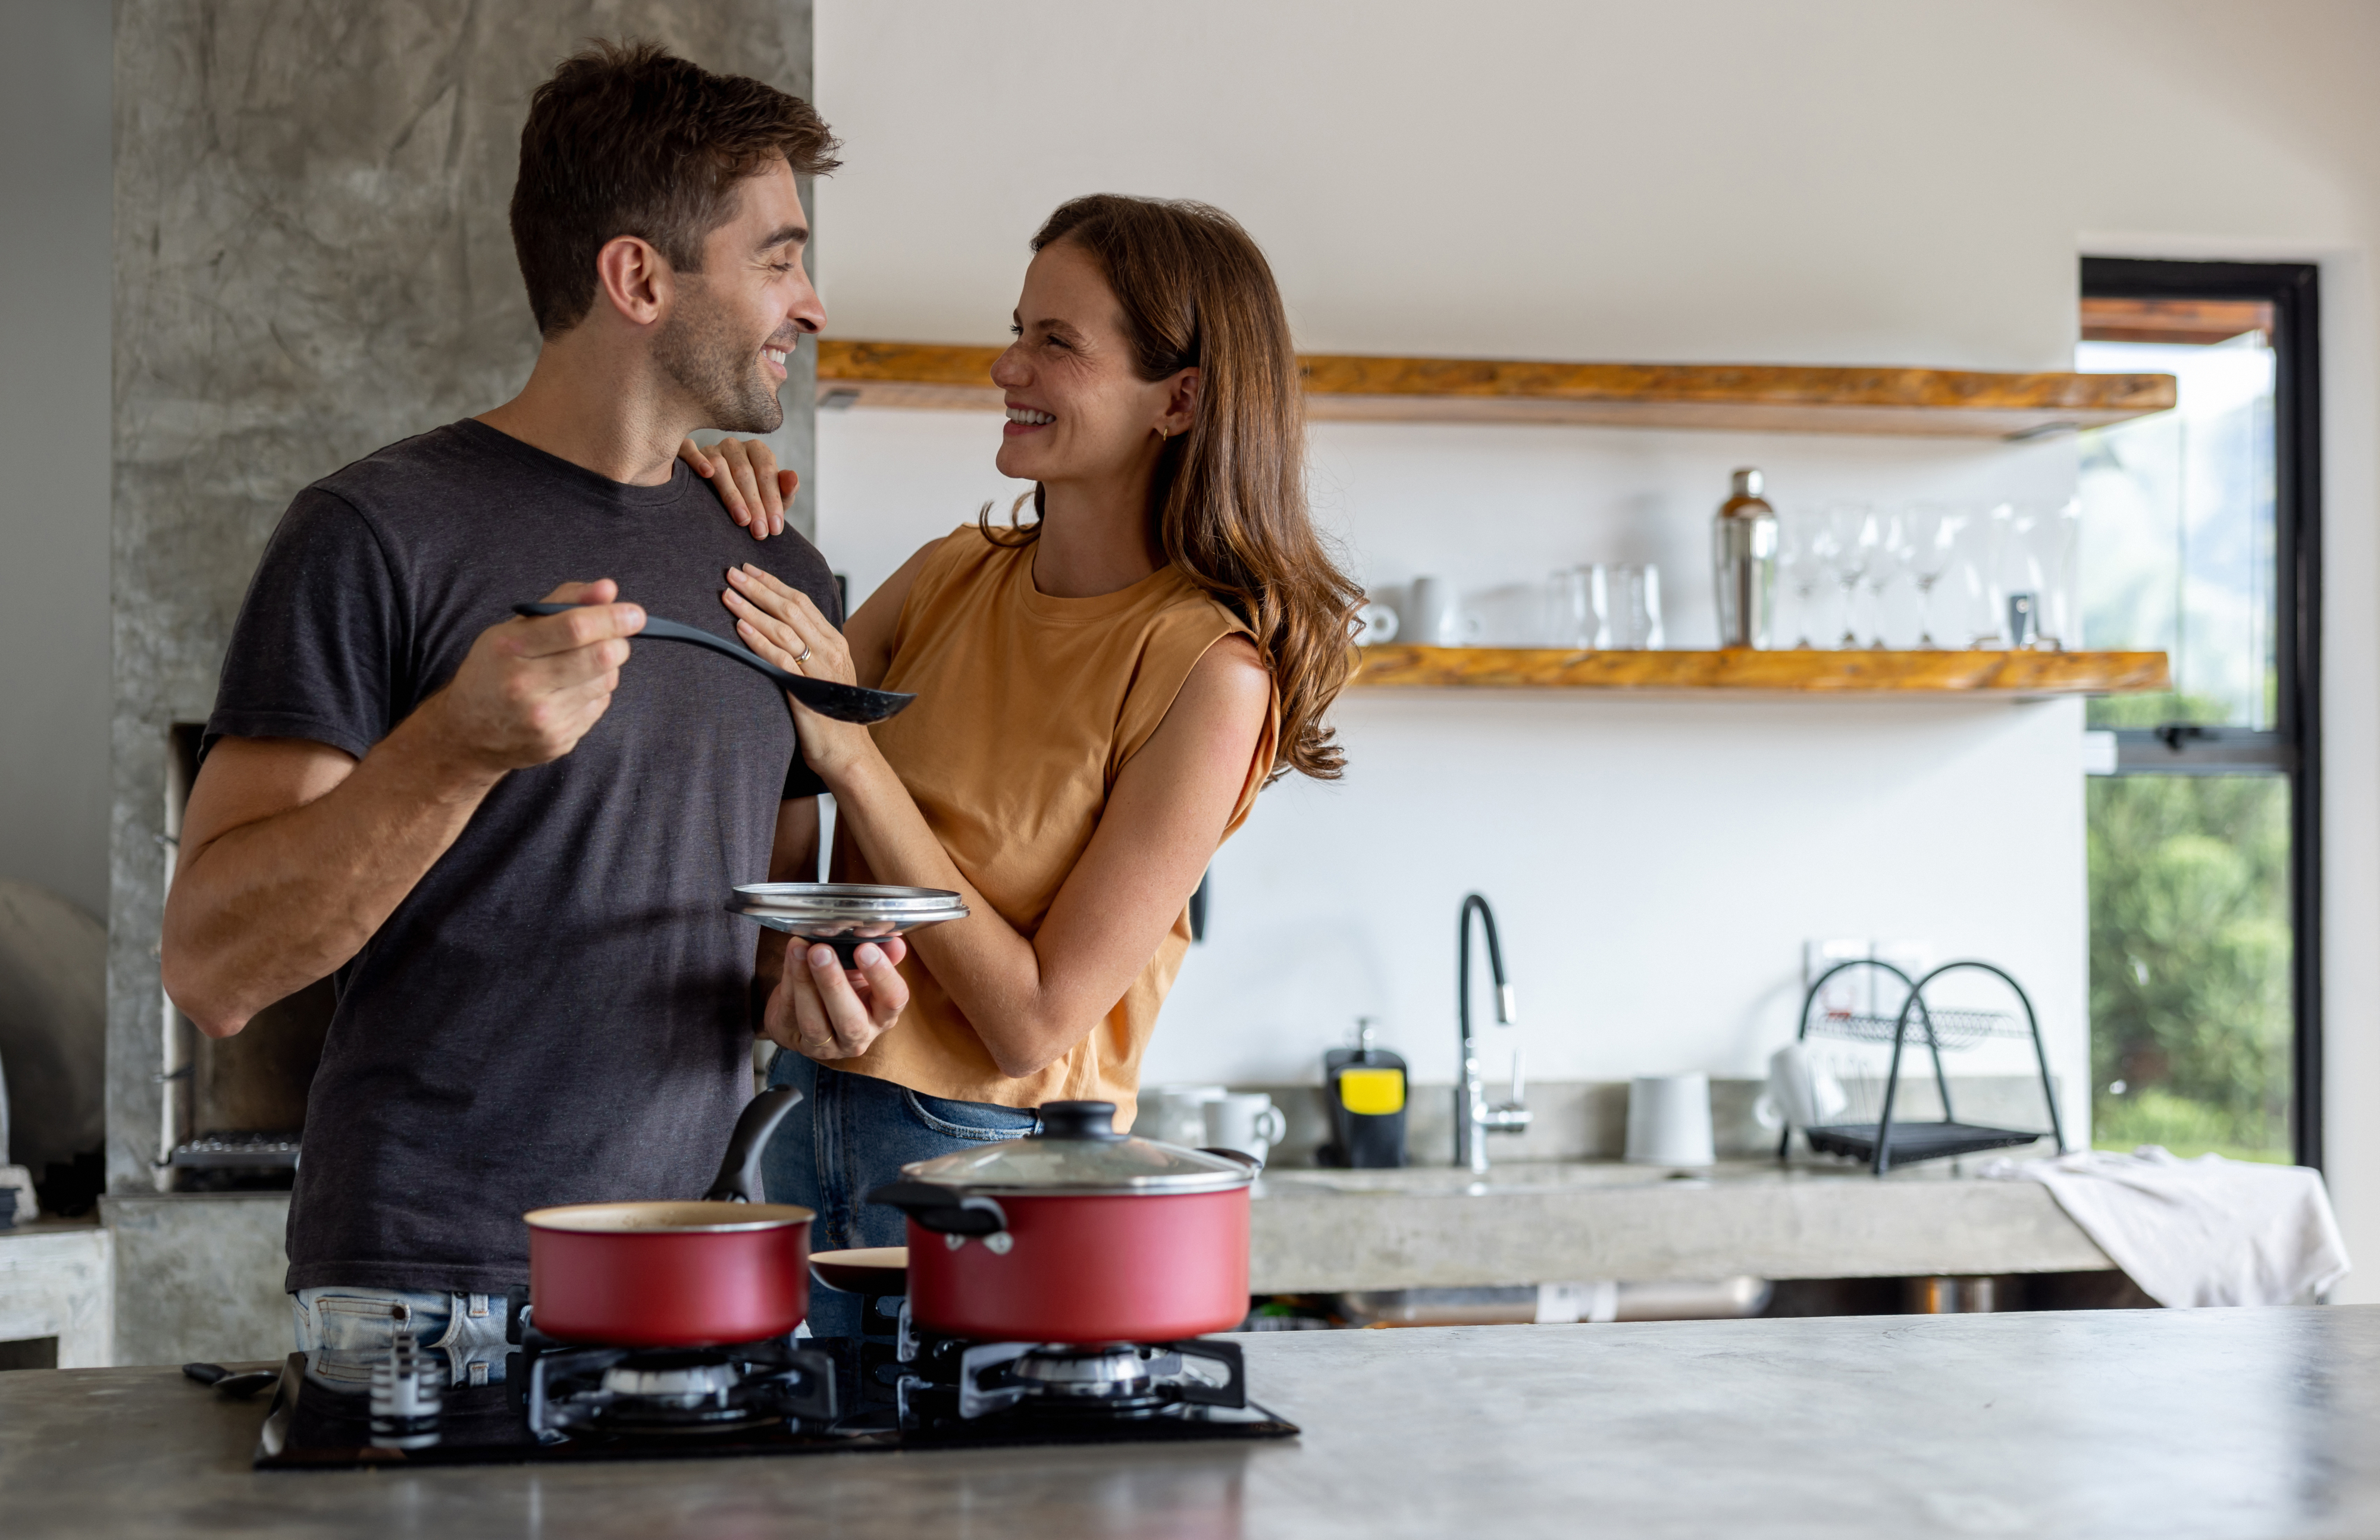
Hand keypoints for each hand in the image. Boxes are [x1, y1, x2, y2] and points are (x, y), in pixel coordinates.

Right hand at [417, 580, 643, 774]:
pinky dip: (595, 693)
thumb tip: (608, 589)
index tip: (635, 614)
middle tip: (615, 638)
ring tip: (580, 666)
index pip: (575, 628)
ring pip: (606, 682)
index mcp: (510, 647)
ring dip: (606, 669)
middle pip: (600, 656)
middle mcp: (524, 684)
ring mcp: (542, 717)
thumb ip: (562, 603)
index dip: (613, 618)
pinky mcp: (557, 741)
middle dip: (618, 642)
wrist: (467, 732)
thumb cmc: (494, 670)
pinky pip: (599, 706)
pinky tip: (571, 691)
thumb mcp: (515, 629)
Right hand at [680, 437, 795, 538]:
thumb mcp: (774, 498)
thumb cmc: (753, 500)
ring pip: (720, 466)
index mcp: (757, 451)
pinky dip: (697, 460)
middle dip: (755, 505)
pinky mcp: (687, 453)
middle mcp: (734, 446)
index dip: (772, 500)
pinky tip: (706, 474)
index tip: (775, 528)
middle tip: (760, 532)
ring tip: (742, 520)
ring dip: (731, 494)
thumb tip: (792, 477)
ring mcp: (710, 448)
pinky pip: (689, 450)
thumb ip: (786, 490)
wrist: (720, 503)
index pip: (767, 472)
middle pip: (744, 472)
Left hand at [721, 563, 872, 772]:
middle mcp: (830, 650)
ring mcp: (819, 670)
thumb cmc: (833, 717)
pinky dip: (758, 640)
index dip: (774, 584)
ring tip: (728, 595)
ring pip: (783, 628)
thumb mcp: (826, 675)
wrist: (848, 753)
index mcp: (836, 642)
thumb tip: (782, 630)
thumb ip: (810, 650)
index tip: (751, 570)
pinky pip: (779, 658)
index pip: (802, 602)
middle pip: (790, 608)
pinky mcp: (805, 690)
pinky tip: (740, 628)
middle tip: (732, 573)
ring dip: (752, 609)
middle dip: (759, 588)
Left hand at [762, 937, 910, 1060]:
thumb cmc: (845, 987)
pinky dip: (788, 983)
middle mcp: (859, 1036)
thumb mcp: (865, 970)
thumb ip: (881, 954)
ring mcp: (826, 1045)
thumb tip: (892, 940)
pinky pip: (789, 1013)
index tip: (865, 949)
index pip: (893, 1000)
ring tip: (800, 950)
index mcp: (883, 1015)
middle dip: (834, 984)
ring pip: (815, 1023)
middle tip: (821, 951)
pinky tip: (790, 958)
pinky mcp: (795, 1041)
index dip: (881, 976)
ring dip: (805, 983)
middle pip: (851, 1021)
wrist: (810, 1011)